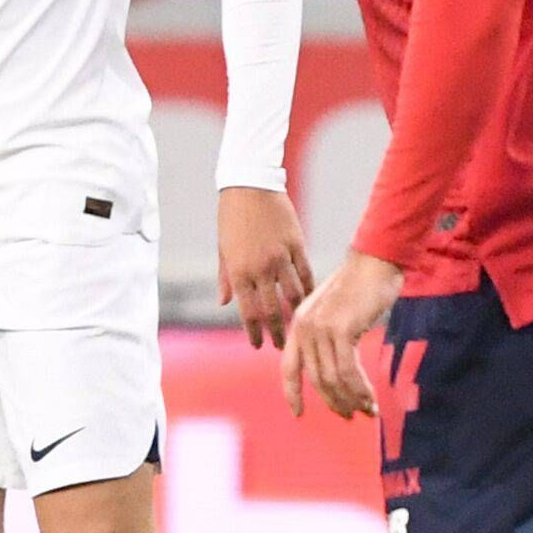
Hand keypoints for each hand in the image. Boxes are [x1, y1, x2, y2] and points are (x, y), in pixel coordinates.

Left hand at [216, 185, 311, 348]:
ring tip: (298, 328)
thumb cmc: (230, 217)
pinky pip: (306, 274)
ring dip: (296, 314)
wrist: (249, 185)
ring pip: (293, 295)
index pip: (249, 312)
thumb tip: (225, 303)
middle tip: (281, 346)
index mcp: (239, 271)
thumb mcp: (223, 249)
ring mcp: (280, 257)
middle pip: (272, 310)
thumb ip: (226, 278)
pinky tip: (310, 301)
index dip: (255, 332)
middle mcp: (260, 268)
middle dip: (277, 332)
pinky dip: (309, 290)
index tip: (259, 345)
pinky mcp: (296, 245)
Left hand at [281, 250, 402, 421]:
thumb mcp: (335, 313)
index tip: (297, 413)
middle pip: (315, 379)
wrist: (374, 262)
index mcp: (299, 325)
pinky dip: (359, 389)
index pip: (289, 367)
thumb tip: (334, 370)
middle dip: (334, 402)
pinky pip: (348, 371)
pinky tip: (370, 398)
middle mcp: (304, 328)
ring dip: (351, 399)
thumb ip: (328, 337)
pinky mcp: (341, 330)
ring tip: (367, 410)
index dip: (292, 392)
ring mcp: (321, 329)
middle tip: (351, 416)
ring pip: (332, 378)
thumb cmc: (360, 288)